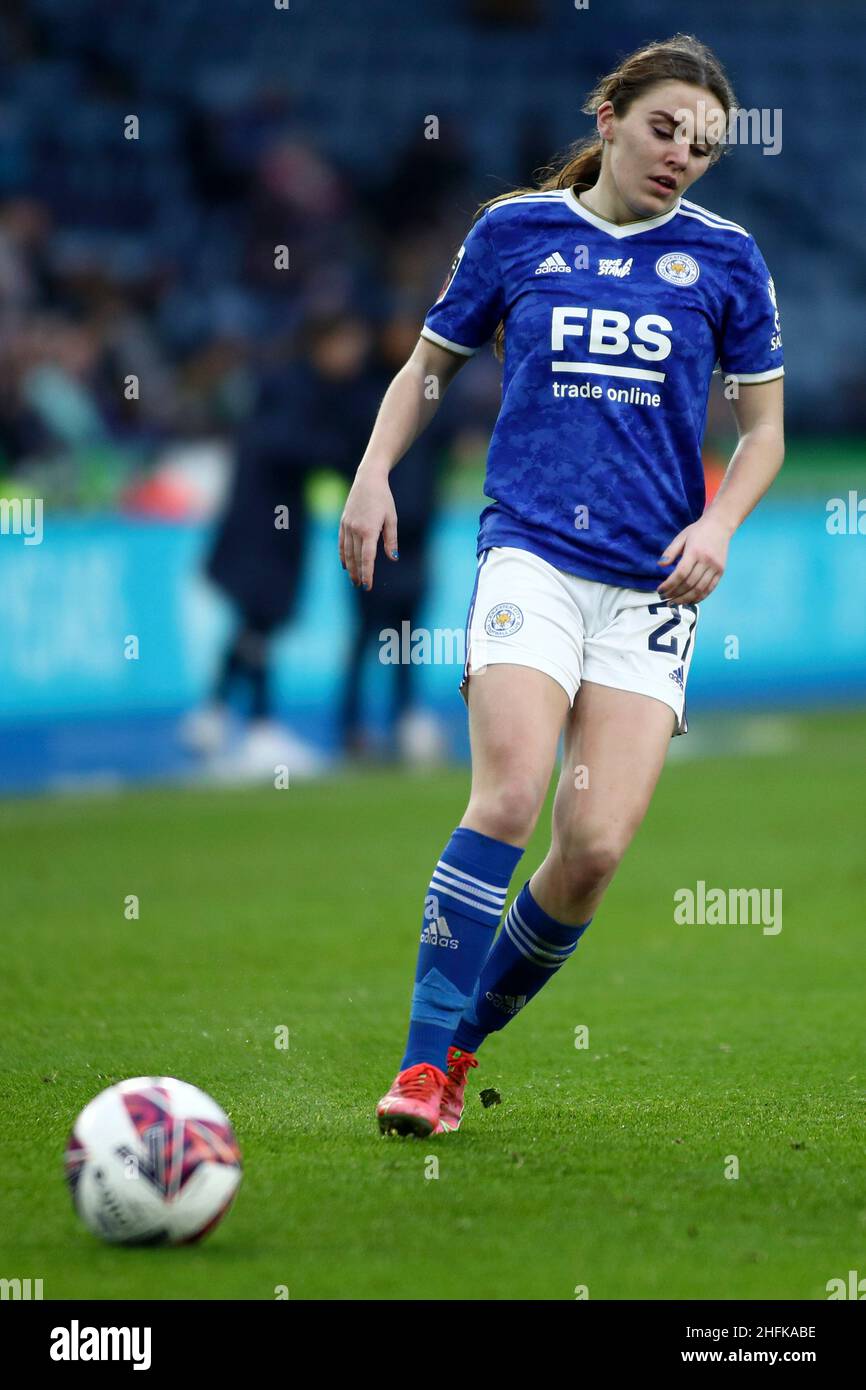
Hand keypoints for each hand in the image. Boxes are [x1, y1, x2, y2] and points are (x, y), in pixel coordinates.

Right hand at [338, 471, 398, 589]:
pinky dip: (343, 555)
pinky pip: (342, 543)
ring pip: (347, 552)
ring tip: (353, 579)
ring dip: (350, 568)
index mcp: (369, 530)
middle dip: (358, 574)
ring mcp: (347, 526)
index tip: (367, 585)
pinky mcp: (343, 522)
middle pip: (355, 558)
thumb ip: (391, 540)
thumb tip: (393, 558)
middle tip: (361, 586)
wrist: (368, 480)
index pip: (367, 558)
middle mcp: (355, 530)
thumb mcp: (391, 518)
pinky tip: (345, 564)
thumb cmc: (383, 499)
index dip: (367, 573)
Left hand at [657, 514, 731, 603]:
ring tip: (675, 602)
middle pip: (689, 583)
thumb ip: (670, 551)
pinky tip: (689, 601)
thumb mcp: (681, 537)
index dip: (669, 585)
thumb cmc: (698, 531)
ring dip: (686, 599)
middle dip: (675, 594)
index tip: (660, 591)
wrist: (720, 525)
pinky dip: (699, 597)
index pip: (680, 574)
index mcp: (695, 551)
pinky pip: (710, 589)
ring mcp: (715, 567)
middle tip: (665, 599)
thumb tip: (661, 565)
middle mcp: (707, 560)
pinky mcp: (721, 571)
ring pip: (700, 589)